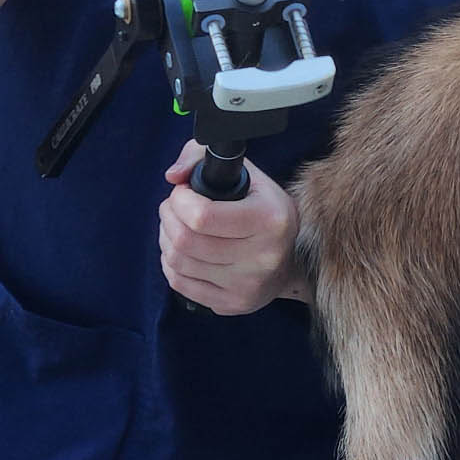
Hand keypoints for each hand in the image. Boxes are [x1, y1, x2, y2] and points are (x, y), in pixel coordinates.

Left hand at [158, 143, 307, 313]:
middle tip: (173, 207)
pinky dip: (170, 263)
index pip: (202, 216)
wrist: (294, 258)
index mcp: (269, 220)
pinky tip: (180, 250)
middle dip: (168, 217)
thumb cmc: (263, 209)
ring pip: (178, 263)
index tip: (182, 192)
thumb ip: (202, 155)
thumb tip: (172, 176)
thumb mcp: (247, 173)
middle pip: (185, 241)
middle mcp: (261, 257)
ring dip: (166, 238)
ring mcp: (246, 285)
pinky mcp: (232, 304)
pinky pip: (180, 284)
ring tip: (175, 226)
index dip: (179, 201)